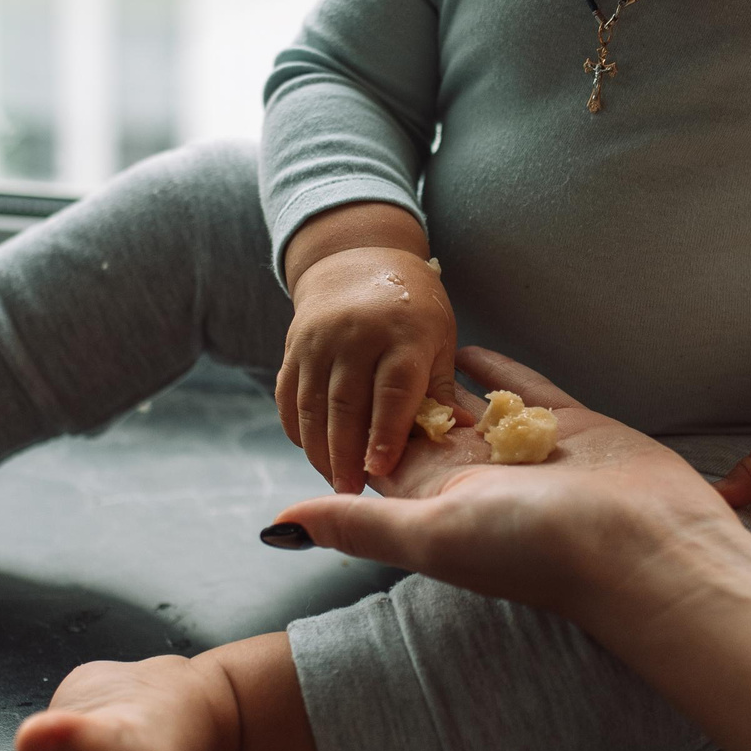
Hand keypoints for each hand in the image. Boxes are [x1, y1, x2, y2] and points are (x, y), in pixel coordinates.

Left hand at [271, 347, 750, 620]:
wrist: (645, 545)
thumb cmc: (536, 547)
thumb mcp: (432, 533)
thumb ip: (359, 524)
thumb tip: (277, 526)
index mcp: (440, 507)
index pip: (381, 466)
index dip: (348, 435)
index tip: (313, 398)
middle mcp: (479, 481)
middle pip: (423, 434)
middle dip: (389, 401)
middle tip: (351, 350)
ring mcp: (525, 453)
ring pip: (472, 409)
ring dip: (440, 379)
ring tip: (401, 340)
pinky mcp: (570, 427)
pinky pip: (525, 390)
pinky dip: (498, 369)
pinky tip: (472, 345)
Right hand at [276, 219, 459, 494]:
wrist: (358, 258)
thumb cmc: (412, 307)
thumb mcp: (439, 338)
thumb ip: (442, 389)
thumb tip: (462, 434)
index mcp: (403, 333)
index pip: (392, 390)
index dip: (386, 434)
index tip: (379, 471)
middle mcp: (355, 335)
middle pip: (346, 403)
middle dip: (346, 454)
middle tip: (351, 492)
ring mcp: (318, 340)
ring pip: (311, 405)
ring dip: (320, 450)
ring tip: (334, 482)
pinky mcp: (293, 347)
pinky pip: (288, 396)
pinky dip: (297, 429)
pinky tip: (312, 453)